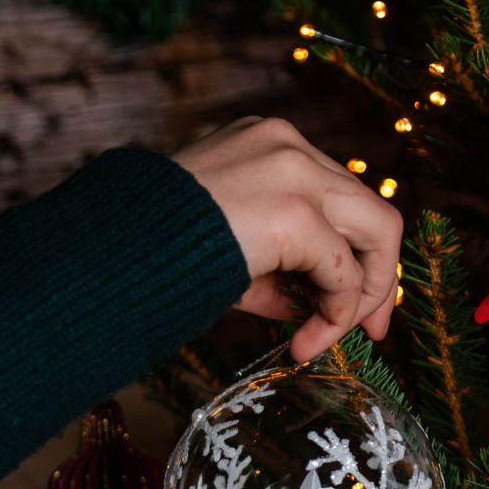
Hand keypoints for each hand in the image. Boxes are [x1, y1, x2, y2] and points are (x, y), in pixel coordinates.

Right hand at [174, 117, 402, 361]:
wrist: (106, 250)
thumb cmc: (156, 251)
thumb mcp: (229, 252)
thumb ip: (282, 271)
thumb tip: (322, 310)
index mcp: (272, 145)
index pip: (345, 198)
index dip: (360, 256)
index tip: (355, 306)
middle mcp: (290, 146)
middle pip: (376, 212)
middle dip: (381, 279)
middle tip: (373, 332)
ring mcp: (294, 170)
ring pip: (378, 233)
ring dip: (362, 298)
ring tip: (325, 340)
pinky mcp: (292, 210)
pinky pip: (342, 271)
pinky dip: (336, 314)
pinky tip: (303, 343)